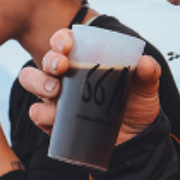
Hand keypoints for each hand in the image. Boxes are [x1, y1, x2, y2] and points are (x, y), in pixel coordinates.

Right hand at [14, 28, 163, 141]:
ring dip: (38, 83)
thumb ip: (148, 73)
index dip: (61, 39)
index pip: (64, 42)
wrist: (134, 139)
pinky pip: (36, 114)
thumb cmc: (136, 105)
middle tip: (61, 68)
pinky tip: (55, 118)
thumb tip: (145, 63)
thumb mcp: (145, 88)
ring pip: (31, 82)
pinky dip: (42, 114)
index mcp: (83, 59)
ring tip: (55, 92)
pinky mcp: (53, 121)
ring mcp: (56, 98)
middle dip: (49, 61)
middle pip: (45, 61)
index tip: (67, 46)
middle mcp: (66, 76)